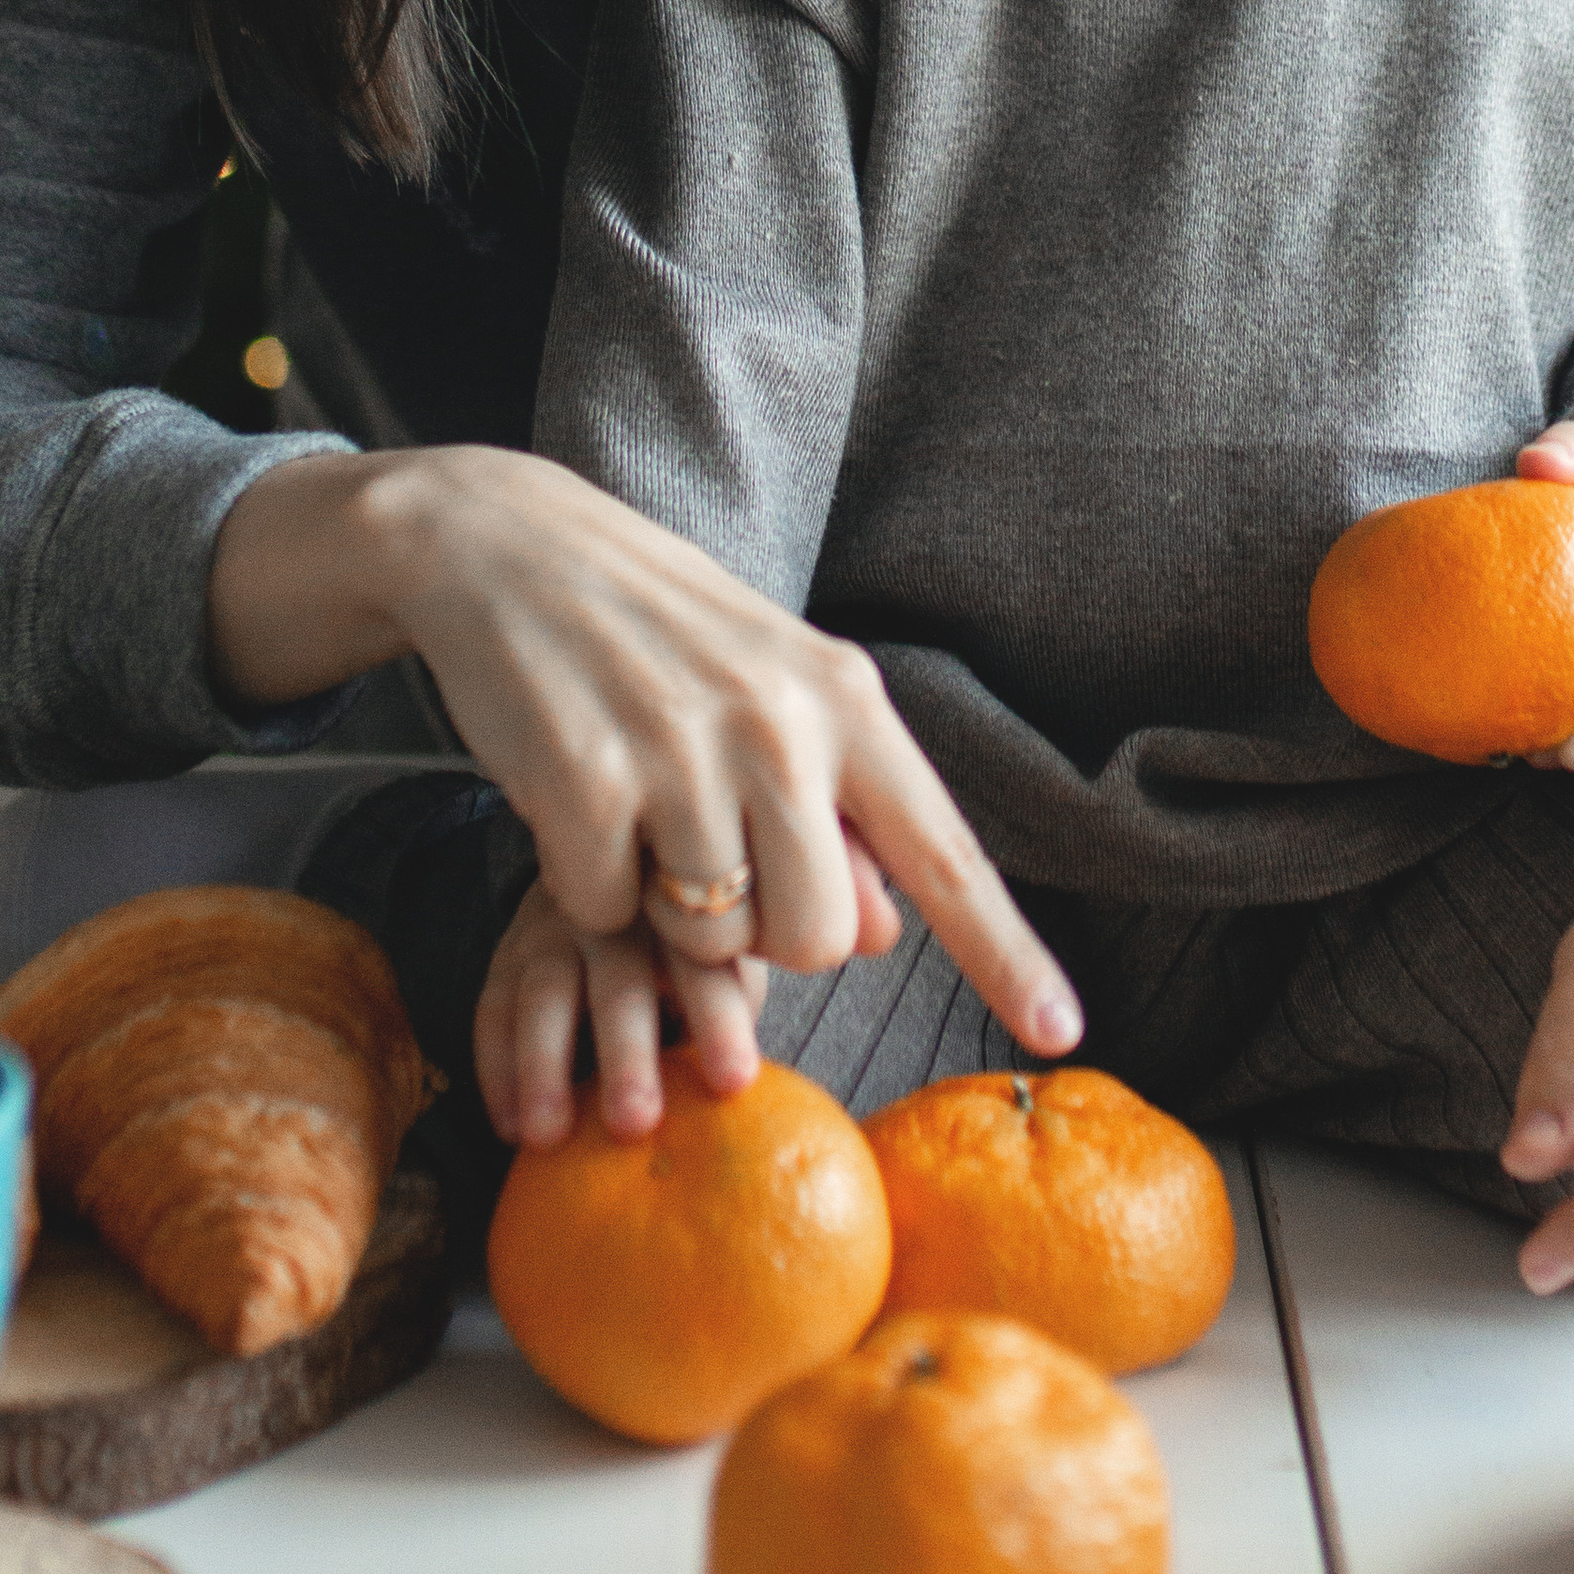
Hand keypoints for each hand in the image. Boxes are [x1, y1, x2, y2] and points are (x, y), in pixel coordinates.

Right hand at [208, 445, 1081, 1126]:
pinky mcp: (587, 781)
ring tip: (641, 808)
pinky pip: (606, 917)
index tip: (1060, 1030)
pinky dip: (586, 884)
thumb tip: (879, 934)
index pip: (943, 850)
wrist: (512, 543)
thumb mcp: (772, 695)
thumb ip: (838, 810)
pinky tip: (576, 793)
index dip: (1003, 951)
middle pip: (820, 939)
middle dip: (768, 934)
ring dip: (667, 910)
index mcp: (845, 699)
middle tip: (714, 852)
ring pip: (713, 941)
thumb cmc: (661, 635)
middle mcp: (781, 723)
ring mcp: (683, 751)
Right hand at [474, 881, 769, 1146]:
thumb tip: (742, 1103)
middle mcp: (621, 921)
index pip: (707, 973)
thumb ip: (725, 1016)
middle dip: (627, 1056)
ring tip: (547, 1136)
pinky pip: (493, 1011)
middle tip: (634, 1123)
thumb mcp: (718, 964)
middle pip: (622, 986)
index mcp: (686, 923)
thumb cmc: (682, 949)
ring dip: (544, 1067)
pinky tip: (509, 1127)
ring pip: (545, 996)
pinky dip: (497, 1070)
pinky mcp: (508, 955)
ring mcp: (557, 933)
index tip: (735, 1084)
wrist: (610, 868)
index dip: (720, 1024)